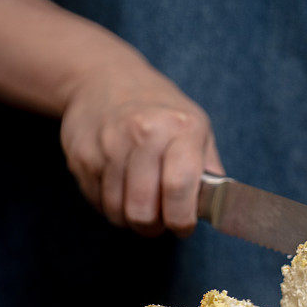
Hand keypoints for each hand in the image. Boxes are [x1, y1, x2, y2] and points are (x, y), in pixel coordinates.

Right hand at [60, 55, 223, 236]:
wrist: (104, 78)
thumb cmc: (160, 110)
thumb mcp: (196, 126)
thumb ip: (209, 168)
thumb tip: (224, 208)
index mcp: (181, 128)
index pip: (179, 187)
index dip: (182, 220)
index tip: (183, 226)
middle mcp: (144, 133)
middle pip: (143, 211)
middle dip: (153, 227)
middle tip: (158, 221)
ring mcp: (109, 144)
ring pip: (117, 212)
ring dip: (130, 219)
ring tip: (139, 204)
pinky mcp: (82, 155)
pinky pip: (97, 202)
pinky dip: (109, 206)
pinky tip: (119, 189)